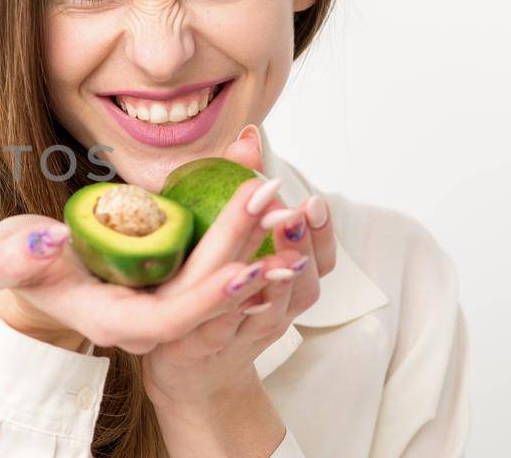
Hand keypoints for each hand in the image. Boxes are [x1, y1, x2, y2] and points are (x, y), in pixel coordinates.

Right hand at [0, 132, 295, 355]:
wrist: (30, 272)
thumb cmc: (16, 262)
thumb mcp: (4, 255)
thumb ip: (21, 253)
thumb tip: (52, 238)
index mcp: (109, 320)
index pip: (169, 321)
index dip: (209, 299)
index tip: (246, 268)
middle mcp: (144, 322)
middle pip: (207, 296)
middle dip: (245, 250)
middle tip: (270, 201)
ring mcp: (161, 303)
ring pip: (219, 281)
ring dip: (254, 242)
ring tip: (279, 199)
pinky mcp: (172, 283)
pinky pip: (215, 264)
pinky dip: (240, 234)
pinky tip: (262, 201)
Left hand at [140, 126, 336, 405]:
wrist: (188, 370)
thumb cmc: (213, 300)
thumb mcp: (232, 246)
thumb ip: (243, 198)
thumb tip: (248, 140)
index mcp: (286, 287)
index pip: (320, 259)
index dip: (322, 233)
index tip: (313, 202)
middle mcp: (275, 313)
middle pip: (304, 286)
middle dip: (302, 247)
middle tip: (294, 214)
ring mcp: (242, 336)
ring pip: (270, 312)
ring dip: (274, 282)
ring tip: (271, 255)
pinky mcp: (204, 347)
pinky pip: (222, 331)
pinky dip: (230, 310)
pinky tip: (228, 287)